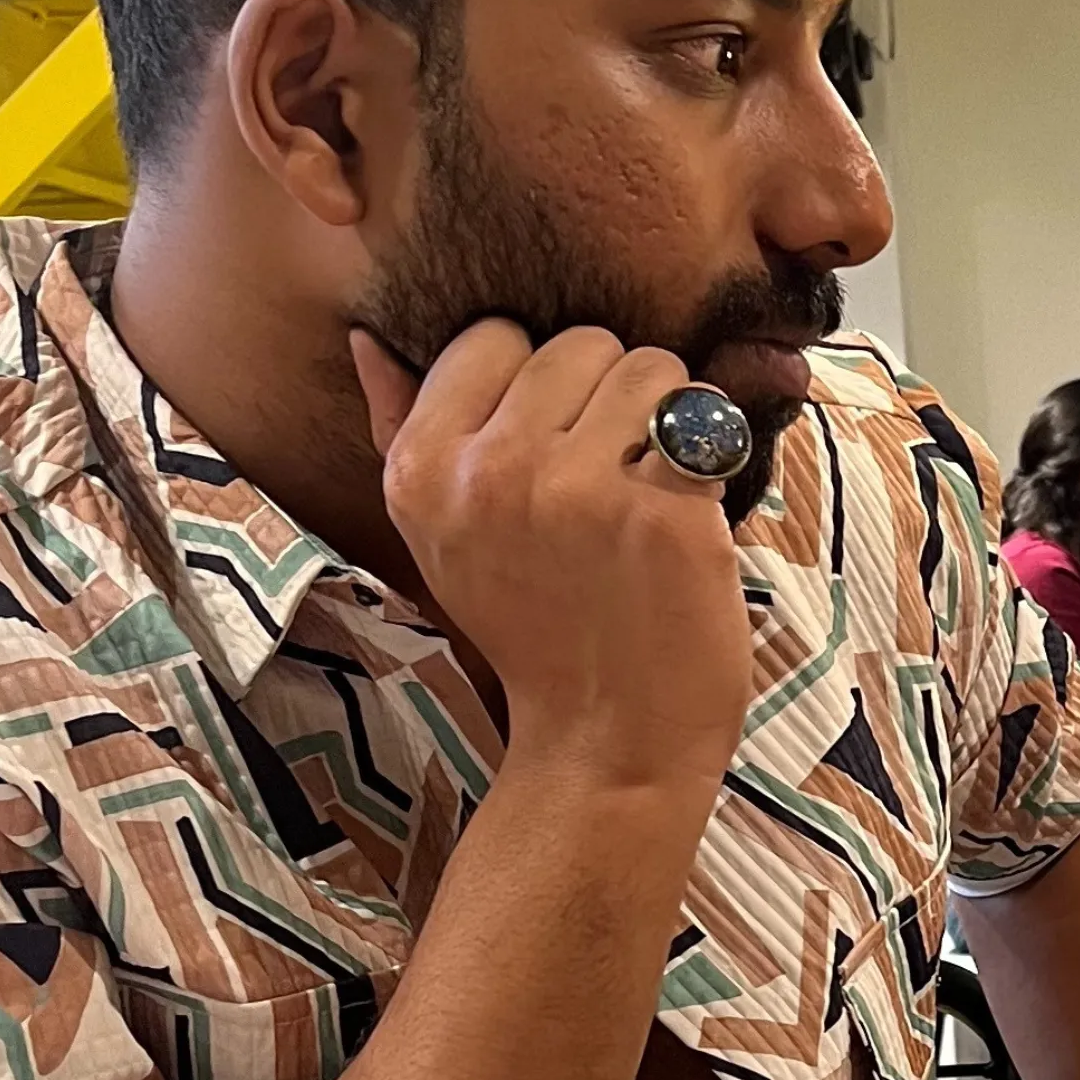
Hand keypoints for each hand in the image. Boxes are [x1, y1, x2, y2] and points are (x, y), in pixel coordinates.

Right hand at [351, 321, 751, 788]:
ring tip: (649, 487)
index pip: (491, 336)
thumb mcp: (440, 540)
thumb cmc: (535, 634)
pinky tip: (688, 508)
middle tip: (610, 475)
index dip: (536, 381)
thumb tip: (370, 340)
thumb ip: (403, 431)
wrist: (608, 742)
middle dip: (607, 394)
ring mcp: (580, 490)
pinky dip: (709, 453)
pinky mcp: (662, 511)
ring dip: (667, 413)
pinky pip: (704, 419)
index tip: (552, 444)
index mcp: (424, 469)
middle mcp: (492, 472)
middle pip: (578, 343)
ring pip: (650, 366)